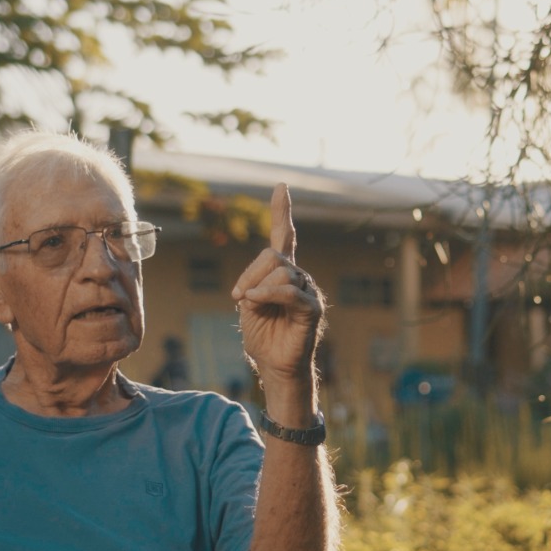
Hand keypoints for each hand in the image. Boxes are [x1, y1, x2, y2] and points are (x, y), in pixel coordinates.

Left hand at [232, 183, 324, 387]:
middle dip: (250, 273)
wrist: (273, 364)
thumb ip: (253, 284)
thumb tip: (258, 285)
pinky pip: (289, 291)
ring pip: (280, 271)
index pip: (284, 235)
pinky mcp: (311, 308)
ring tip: (250, 306)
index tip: (281, 186)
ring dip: (256, 287)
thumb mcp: (248, 303)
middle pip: (272, 255)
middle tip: (239, 296)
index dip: (281, 211)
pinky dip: (268, 294)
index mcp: (281, 272)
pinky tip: (254, 302)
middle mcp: (298, 276)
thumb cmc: (261, 335)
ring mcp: (307, 290)